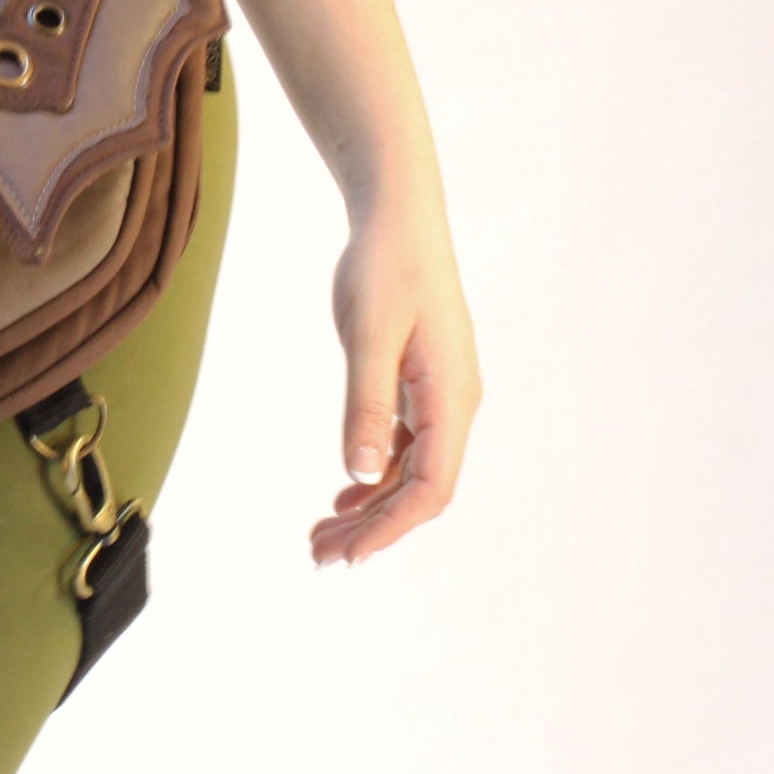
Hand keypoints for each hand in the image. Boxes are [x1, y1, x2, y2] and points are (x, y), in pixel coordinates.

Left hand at [310, 203, 482, 565]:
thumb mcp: (368, 336)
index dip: (392, 527)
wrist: (398, 218)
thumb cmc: (384, 268)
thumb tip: (363, 473)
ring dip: (370, 507)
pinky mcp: (419, 385)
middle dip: (374, 528)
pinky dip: (374, 475)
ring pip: (410, 471)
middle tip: (319, 554)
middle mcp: (453, 404)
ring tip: (322, 534)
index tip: (350, 554)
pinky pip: (404, 447)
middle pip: (420, 489)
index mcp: (450, 397)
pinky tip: (344, 493)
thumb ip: (366, 406)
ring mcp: (438, 396)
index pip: (431, 487)